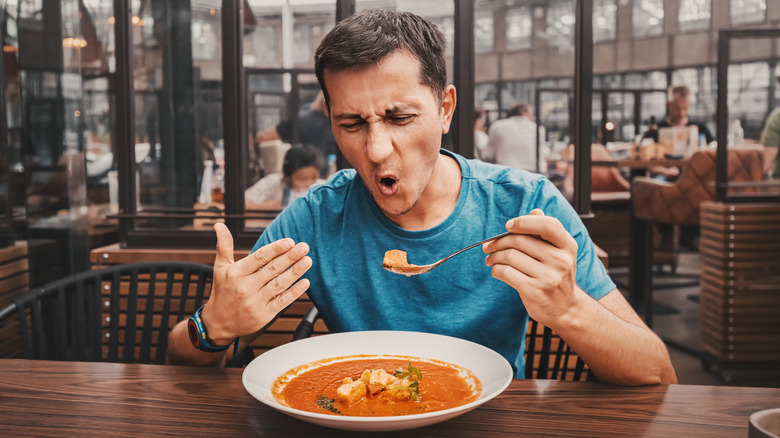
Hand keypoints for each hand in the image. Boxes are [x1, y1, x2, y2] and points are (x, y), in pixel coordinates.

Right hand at [201, 223, 311, 343]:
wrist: (219, 323)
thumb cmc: (222, 291)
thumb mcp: (220, 267)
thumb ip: (224, 245)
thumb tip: (219, 225)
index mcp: (237, 273)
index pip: (259, 258)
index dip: (275, 249)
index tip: (290, 241)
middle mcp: (246, 287)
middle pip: (272, 269)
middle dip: (290, 257)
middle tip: (304, 247)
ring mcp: (255, 302)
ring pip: (279, 284)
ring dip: (295, 272)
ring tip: (307, 261)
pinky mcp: (264, 315)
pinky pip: (282, 302)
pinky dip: (294, 292)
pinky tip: (305, 282)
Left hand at [482, 209, 579, 326]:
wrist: (565, 309)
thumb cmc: (556, 275)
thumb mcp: (559, 252)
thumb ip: (546, 231)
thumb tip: (534, 211)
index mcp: (567, 245)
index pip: (548, 225)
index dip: (524, 222)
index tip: (508, 226)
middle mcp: (560, 260)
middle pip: (520, 240)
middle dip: (498, 241)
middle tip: (488, 246)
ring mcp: (548, 277)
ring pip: (510, 256)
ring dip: (494, 256)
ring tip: (490, 259)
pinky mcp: (534, 291)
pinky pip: (505, 272)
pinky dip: (495, 269)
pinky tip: (496, 270)